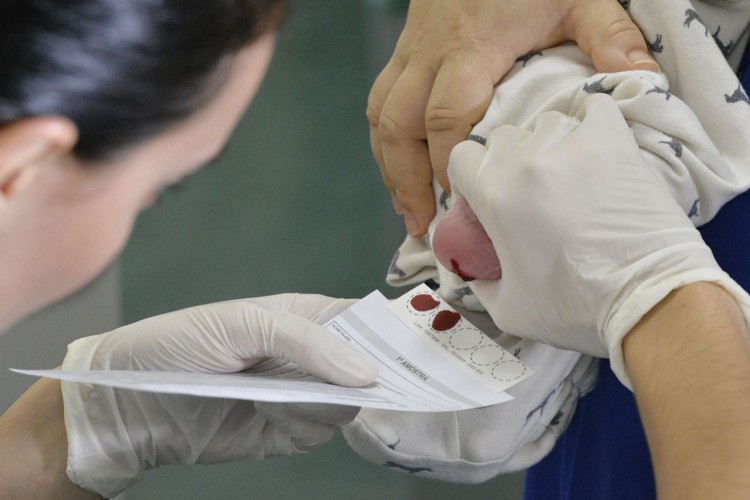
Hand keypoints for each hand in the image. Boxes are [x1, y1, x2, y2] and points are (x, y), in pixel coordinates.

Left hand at [61, 294, 377, 497]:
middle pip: (364, 365)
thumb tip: (367, 372)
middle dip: (375, 373)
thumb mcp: (244, 323)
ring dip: (327, 400)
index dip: (389, 331)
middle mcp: (308, 356)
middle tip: (386, 381)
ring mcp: (299, 395)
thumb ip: (307, 341)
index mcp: (304, 317)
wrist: (133, 406)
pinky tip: (269, 412)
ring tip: (287, 394)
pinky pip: (318, 431)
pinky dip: (303, 424)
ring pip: (346, 403)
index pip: (362, 320)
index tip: (420, 345)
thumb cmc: (181, 344)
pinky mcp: (286, 431)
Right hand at [369, 0, 657, 235]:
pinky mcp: (404, 48)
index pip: (447, 115)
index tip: (462, 202)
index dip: (448, 163)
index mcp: (471, 47)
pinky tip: (397, 167)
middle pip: (399, 125)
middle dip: (406, 179)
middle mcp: (429, 53)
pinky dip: (385, 140)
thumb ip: (609, 36)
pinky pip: (380, 100)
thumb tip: (641, 82)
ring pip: (381, 114)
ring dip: (389, 165)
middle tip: (423, 224)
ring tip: (405, 208)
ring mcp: (411, 50)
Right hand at [447, 94, 749, 384]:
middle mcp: (528, 160)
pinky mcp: (615, 141)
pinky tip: (591, 149)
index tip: (483, 200)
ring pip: (544, 124)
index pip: (461, 157)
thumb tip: (472, 269)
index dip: (467, 179)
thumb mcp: (508, 309)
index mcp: (496, 194)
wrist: (649, 299)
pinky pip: (594, 109)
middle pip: (501, 138)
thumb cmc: (575, 308)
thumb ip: (479, 283)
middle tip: (526, 195)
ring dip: (546, 146)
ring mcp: (574, 144)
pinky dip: (588, 123)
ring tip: (564, 177)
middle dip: (505, 163)